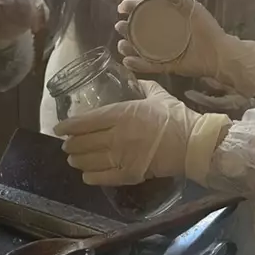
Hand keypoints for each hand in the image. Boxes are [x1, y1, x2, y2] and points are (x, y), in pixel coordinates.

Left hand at [54, 79, 229, 185]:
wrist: (194, 143)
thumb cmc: (176, 116)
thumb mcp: (158, 95)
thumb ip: (143, 86)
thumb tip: (134, 77)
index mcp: (123, 114)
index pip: (87, 121)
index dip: (70, 126)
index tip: (60, 128)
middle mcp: (118, 135)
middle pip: (84, 142)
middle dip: (71, 144)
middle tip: (67, 144)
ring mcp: (123, 156)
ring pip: (90, 160)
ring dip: (78, 160)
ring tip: (73, 158)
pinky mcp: (130, 174)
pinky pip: (103, 177)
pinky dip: (91, 176)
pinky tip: (86, 175)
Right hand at [115, 0, 254, 98]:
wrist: (219, 53)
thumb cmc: (207, 29)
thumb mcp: (193, 7)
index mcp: (167, 19)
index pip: (145, 12)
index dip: (132, 8)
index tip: (122, 7)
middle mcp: (161, 35)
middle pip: (138, 31)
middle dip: (126, 28)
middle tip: (119, 26)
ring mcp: (162, 52)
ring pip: (139, 50)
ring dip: (128, 47)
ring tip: (121, 45)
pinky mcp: (166, 67)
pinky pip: (148, 66)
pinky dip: (137, 65)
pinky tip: (127, 62)